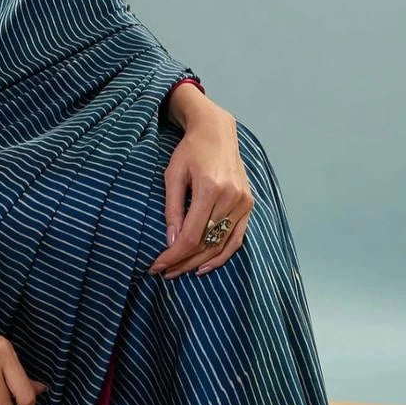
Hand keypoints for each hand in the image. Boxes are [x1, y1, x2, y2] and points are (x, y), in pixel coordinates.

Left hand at [147, 106, 253, 278]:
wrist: (217, 132)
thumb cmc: (190, 151)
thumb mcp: (173, 176)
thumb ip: (172, 209)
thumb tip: (170, 241)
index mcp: (210, 189)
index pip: (192, 235)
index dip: (174, 255)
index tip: (157, 265)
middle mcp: (230, 198)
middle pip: (206, 243)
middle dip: (183, 262)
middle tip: (164, 272)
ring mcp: (243, 202)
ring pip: (220, 244)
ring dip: (199, 262)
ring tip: (180, 271)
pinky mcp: (249, 205)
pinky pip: (237, 238)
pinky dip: (222, 255)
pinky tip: (205, 265)